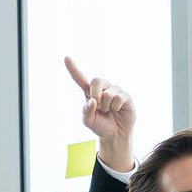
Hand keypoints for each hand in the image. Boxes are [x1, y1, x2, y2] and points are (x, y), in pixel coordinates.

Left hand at [65, 56, 134, 170]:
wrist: (114, 134)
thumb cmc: (100, 125)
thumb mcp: (88, 121)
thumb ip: (86, 111)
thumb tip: (93, 100)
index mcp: (89, 93)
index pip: (80, 78)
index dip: (73, 69)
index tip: (66, 58)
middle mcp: (103, 88)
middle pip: (96, 79)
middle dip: (95, 94)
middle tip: (98, 106)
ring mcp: (115, 91)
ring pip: (108, 93)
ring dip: (106, 106)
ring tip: (109, 111)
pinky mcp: (126, 96)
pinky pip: (119, 98)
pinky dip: (116, 107)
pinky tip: (118, 110)